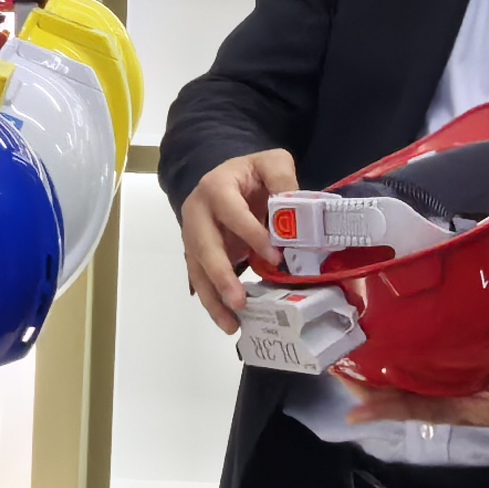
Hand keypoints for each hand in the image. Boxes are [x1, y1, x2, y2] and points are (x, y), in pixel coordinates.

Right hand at [176, 148, 298, 335]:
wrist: (230, 178)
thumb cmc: (253, 173)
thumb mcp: (272, 163)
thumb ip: (283, 179)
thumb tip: (295, 210)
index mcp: (216, 187)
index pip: (231, 213)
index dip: (251, 234)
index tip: (274, 257)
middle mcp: (197, 212)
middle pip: (203, 246)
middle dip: (220, 275)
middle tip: (239, 302)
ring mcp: (193, 235)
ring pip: (197, 269)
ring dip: (212, 298)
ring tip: (231, 324)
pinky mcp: (198, 254)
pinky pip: (201, 280)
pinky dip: (213, 301)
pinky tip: (228, 321)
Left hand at [344, 364, 488, 434]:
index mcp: (457, 407)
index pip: (415, 408)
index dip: (384, 408)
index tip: (352, 408)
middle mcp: (444, 400)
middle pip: (397, 397)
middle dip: (365, 386)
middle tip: (334, 365)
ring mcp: (446, 389)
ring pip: (402, 385)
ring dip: (374, 373)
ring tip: (346, 354)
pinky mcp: (451, 374)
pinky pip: (416, 371)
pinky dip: (395, 361)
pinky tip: (382, 345)